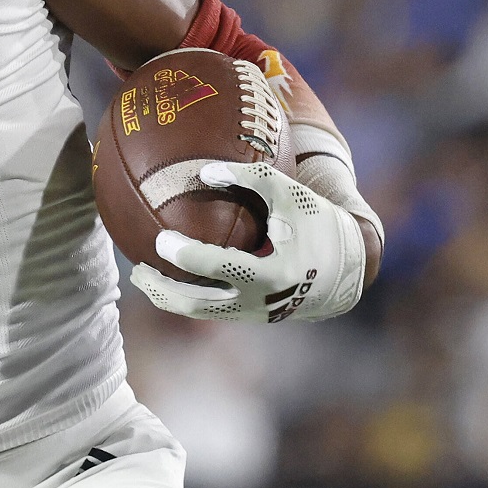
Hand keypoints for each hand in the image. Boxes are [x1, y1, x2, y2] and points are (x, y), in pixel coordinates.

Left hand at [129, 160, 366, 324]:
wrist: (351, 267)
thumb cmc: (319, 223)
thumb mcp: (293, 195)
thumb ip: (252, 179)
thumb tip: (202, 171)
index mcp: (273, 273)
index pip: (219, 268)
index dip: (186, 256)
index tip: (160, 239)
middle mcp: (261, 301)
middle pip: (197, 305)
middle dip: (161, 290)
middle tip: (136, 270)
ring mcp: (255, 313)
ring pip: (199, 313)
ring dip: (167, 297)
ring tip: (141, 277)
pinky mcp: (253, 316)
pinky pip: (210, 309)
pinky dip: (185, 296)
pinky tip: (167, 277)